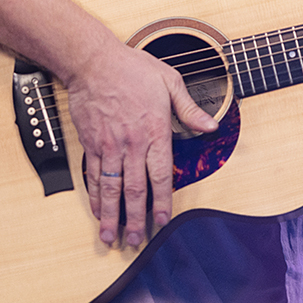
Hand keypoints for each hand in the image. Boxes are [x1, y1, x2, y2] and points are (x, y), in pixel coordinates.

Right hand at [60, 41, 218, 247]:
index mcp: (155, 130)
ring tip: (110, 236)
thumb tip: (211, 126)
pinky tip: (96, 209)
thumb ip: (190, 108)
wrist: (93, 61)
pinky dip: (94, 195)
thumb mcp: (170, 81)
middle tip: (135, 240)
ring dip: (110, 215)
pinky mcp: (91, 143)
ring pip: (110, 188)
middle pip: (133, 189)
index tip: (163, 221)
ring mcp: (108, 146)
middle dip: (134, 219)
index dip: (162, 201)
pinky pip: (92, 175)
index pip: (160, 175)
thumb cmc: (133, 68)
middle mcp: (131, 143)